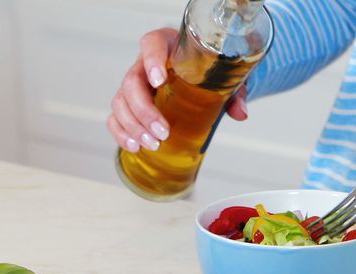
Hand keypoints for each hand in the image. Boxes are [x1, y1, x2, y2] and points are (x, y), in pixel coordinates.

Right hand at [108, 28, 248, 152]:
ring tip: (152, 144)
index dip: (152, 60)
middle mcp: (144, 64)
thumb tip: (240, 113)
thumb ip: (233, 92)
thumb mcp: (222, 77)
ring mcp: (134, 85)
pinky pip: (115, 117)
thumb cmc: (205, 72)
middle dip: (144, 111)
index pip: (152, 44)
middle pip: (131, 82)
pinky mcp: (128, 104)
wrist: (196, 77)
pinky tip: (134, 146)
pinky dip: (121, 133)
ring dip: (133, 126)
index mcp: (167, 46)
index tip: (159, 80)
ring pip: (120, 102)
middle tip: (163, 132)